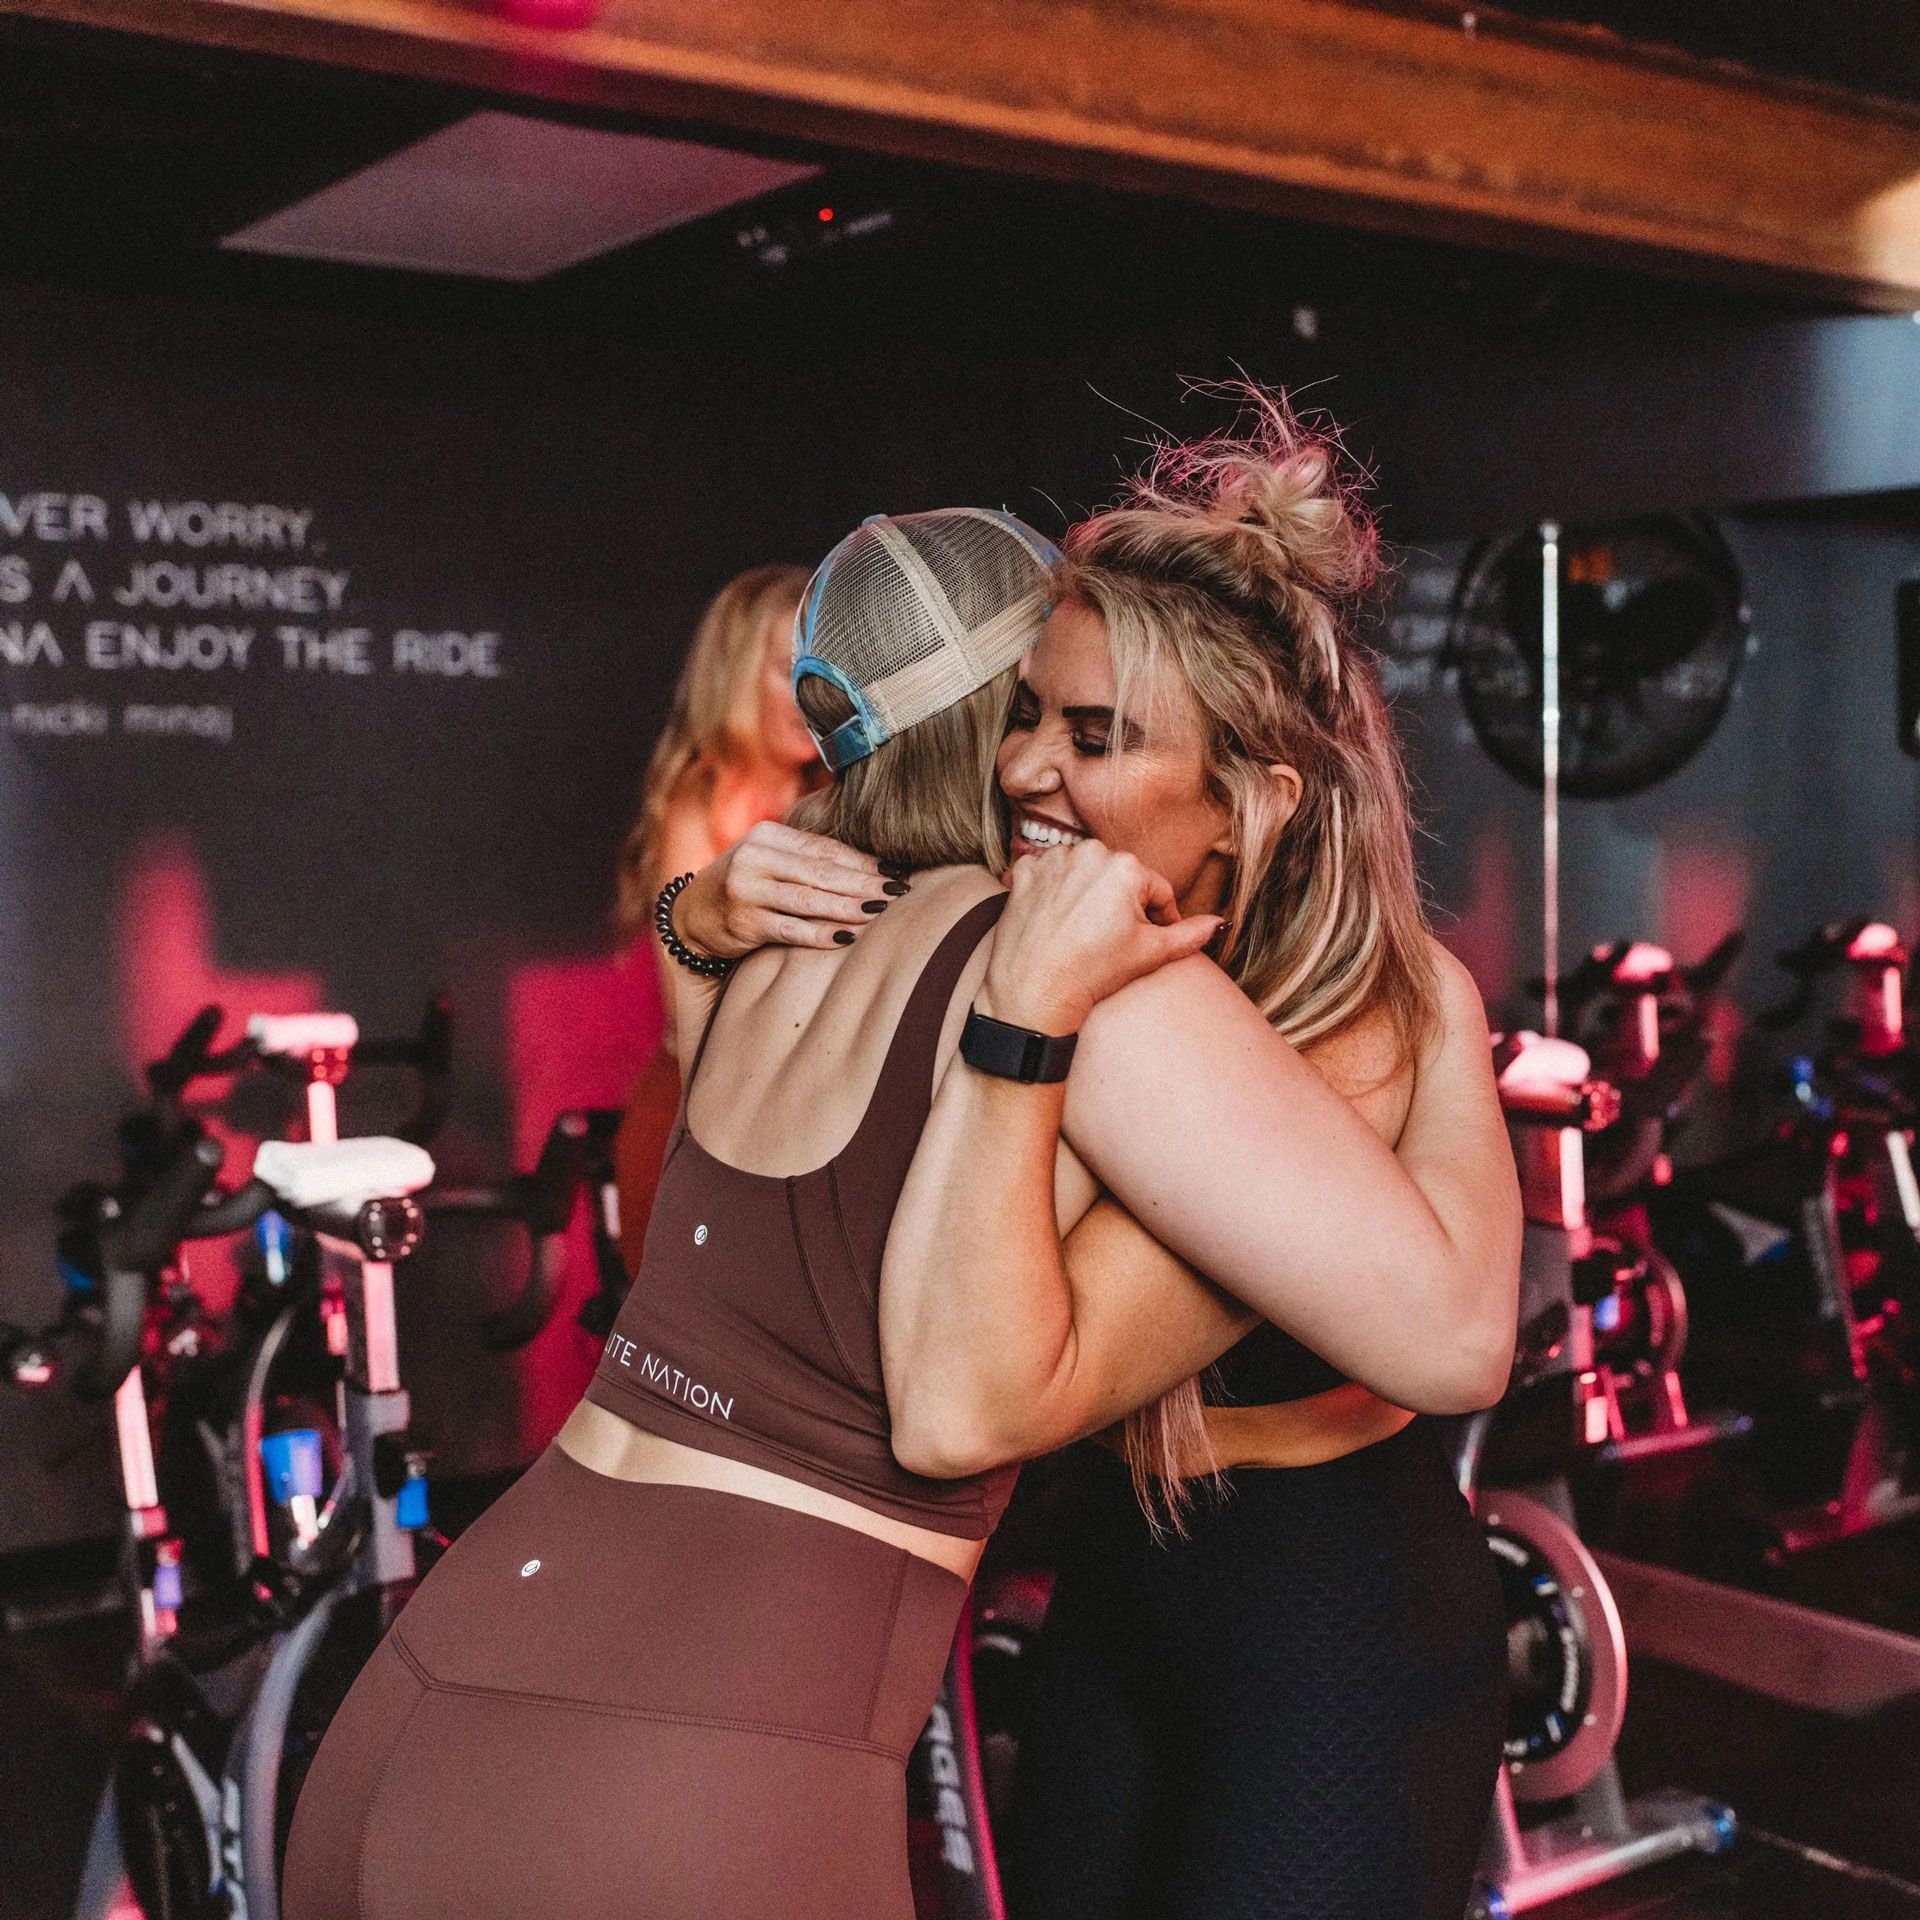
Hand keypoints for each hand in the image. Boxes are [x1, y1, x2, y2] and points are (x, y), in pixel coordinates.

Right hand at [674, 823, 901, 959]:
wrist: (692, 917)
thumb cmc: (747, 887)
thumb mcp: (771, 862)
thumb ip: (808, 859)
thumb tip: (873, 865)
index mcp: (768, 836)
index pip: (825, 848)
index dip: (863, 861)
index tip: (896, 871)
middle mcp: (756, 858)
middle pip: (821, 872)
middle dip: (864, 882)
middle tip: (898, 892)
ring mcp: (747, 890)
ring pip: (809, 899)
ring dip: (849, 906)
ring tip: (881, 911)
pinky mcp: (744, 922)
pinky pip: (791, 929)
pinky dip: (821, 933)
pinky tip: (847, 936)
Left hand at [979, 841, 1223, 1033]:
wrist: (1033, 993)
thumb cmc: (1093, 973)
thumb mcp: (1150, 953)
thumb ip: (1189, 934)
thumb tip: (1221, 923)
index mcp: (1126, 866)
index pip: (1156, 890)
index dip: (1158, 919)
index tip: (1147, 942)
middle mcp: (1089, 852)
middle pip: (1119, 879)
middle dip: (1120, 905)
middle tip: (1110, 941)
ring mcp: (1052, 860)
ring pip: (1084, 874)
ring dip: (1086, 895)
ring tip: (1081, 932)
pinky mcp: (1024, 872)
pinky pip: (1047, 875)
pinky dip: (1051, 892)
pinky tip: (1054, 920)